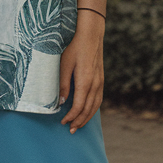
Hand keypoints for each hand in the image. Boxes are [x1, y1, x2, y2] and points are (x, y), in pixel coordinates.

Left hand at [58, 14, 104, 132]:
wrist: (90, 33)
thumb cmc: (74, 47)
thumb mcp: (63, 64)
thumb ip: (63, 84)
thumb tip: (62, 103)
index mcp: (85, 81)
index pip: (79, 106)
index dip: (71, 117)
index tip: (63, 122)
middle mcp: (95, 84)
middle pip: (88, 109)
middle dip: (79, 121)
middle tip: (70, 129)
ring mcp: (100, 81)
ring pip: (95, 105)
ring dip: (87, 117)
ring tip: (78, 124)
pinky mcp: (101, 78)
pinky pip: (99, 98)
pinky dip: (93, 108)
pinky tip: (87, 111)